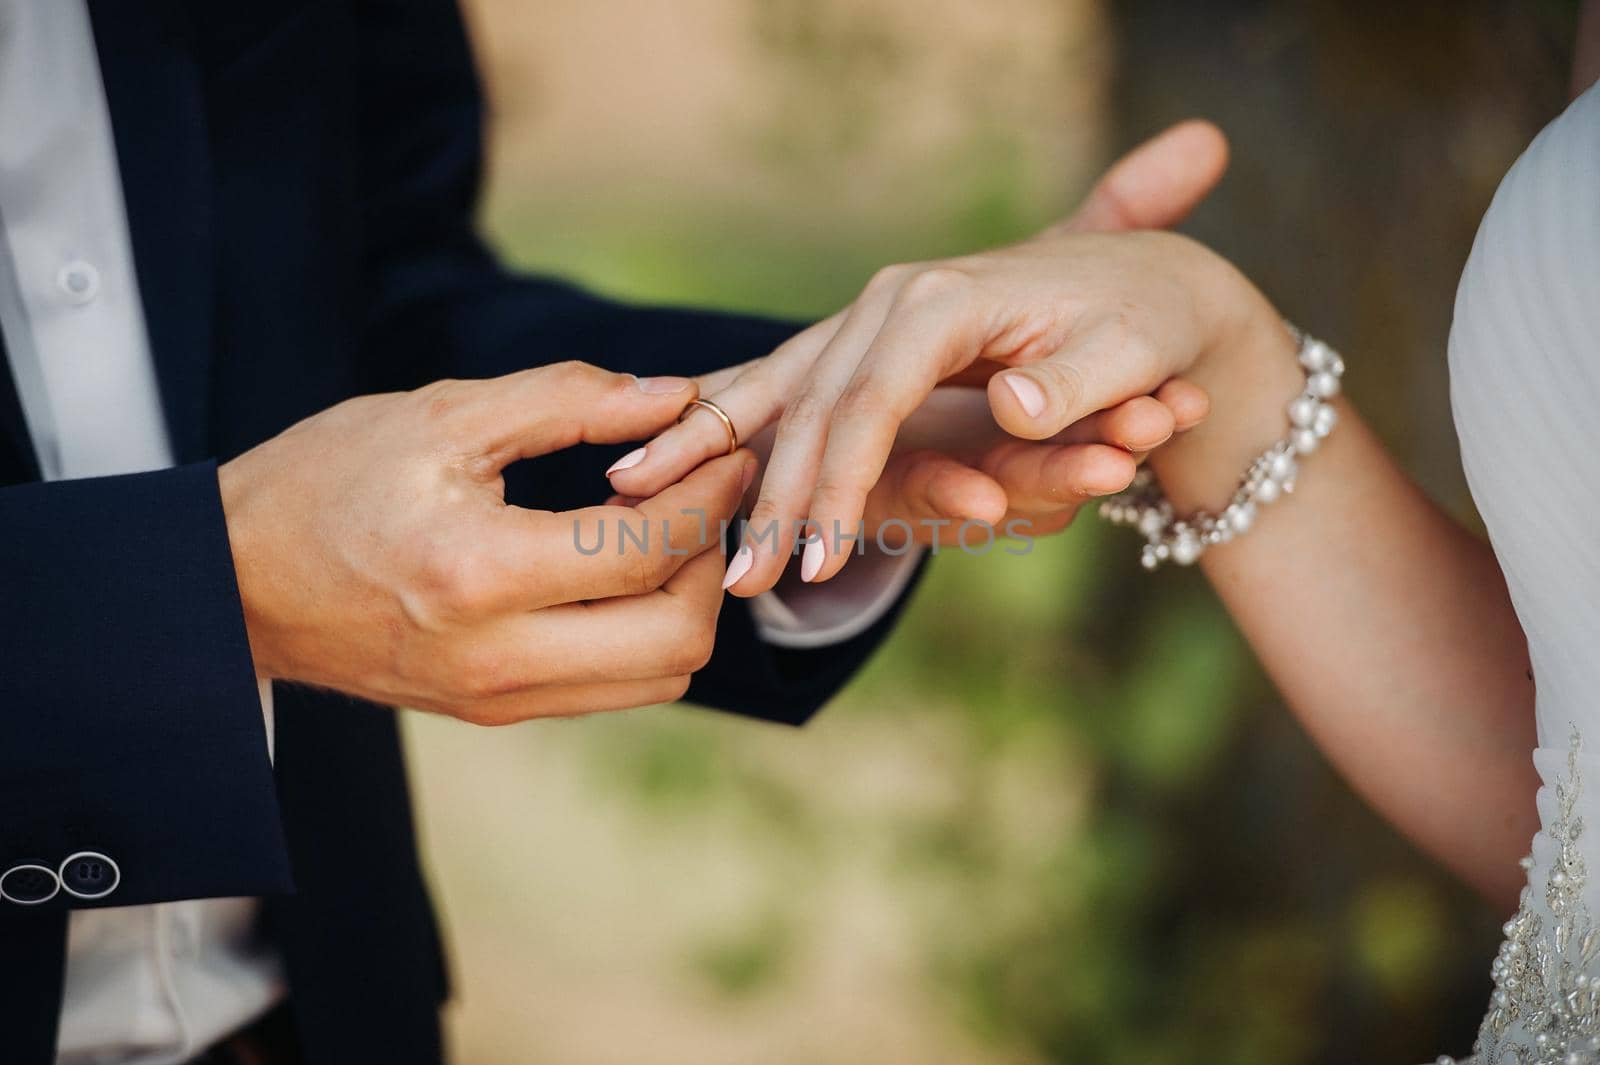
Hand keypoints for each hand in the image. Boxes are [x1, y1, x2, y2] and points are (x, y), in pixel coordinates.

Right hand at [219, 363, 753, 723]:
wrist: (234, 584)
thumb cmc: (325, 482)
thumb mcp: (441, 415)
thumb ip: (569, 399)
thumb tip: (674, 396)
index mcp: (479, 572)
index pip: (647, 549)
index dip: (709, 496)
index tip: (727, 449)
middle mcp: (497, 656)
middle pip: (678, 639)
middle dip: (715, 561)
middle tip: (706, 498)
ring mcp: (498, 698)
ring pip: (658, 678)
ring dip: (690, 604)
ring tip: (671, 531)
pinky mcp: (496, 711)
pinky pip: (613, 688)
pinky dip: (647, 633)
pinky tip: (628, 571)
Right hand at [610, 120, 1228, 589]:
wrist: (1141, 275)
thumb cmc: (1143, 314)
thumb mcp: (1130, 346)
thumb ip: (1070, 385)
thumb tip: (1012, 413)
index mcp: (938, 299)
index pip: (870, 402)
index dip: (840, 481)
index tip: (818, 557)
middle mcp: (884, 304)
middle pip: (810, 408)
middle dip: (774, 496)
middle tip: (744, 583)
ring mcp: (861, 323)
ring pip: (780, 400)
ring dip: (726, 465)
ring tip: (667, 523)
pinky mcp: (853, 347)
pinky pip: (774, 394)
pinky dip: (717, 430)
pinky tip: (649, 465)